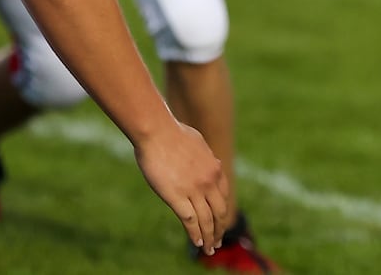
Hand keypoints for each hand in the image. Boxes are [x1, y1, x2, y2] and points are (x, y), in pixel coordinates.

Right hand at [133, 121, 229, 255]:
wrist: (157, 131)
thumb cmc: (172, 132)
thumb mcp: (199, 143)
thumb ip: (207, 156)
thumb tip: (213, 161)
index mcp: (214, 168)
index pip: (224, 197)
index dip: (223, 212)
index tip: (221, 222)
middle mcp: (209, 182)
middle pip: (219, 212)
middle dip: (219, 229)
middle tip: (218, 242)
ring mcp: (194, 190)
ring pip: (207, 220)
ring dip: (209, 237)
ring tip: (210, 249)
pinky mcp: (177, 197)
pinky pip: (190, 221)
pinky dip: (195, 234)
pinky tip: (197, 243)